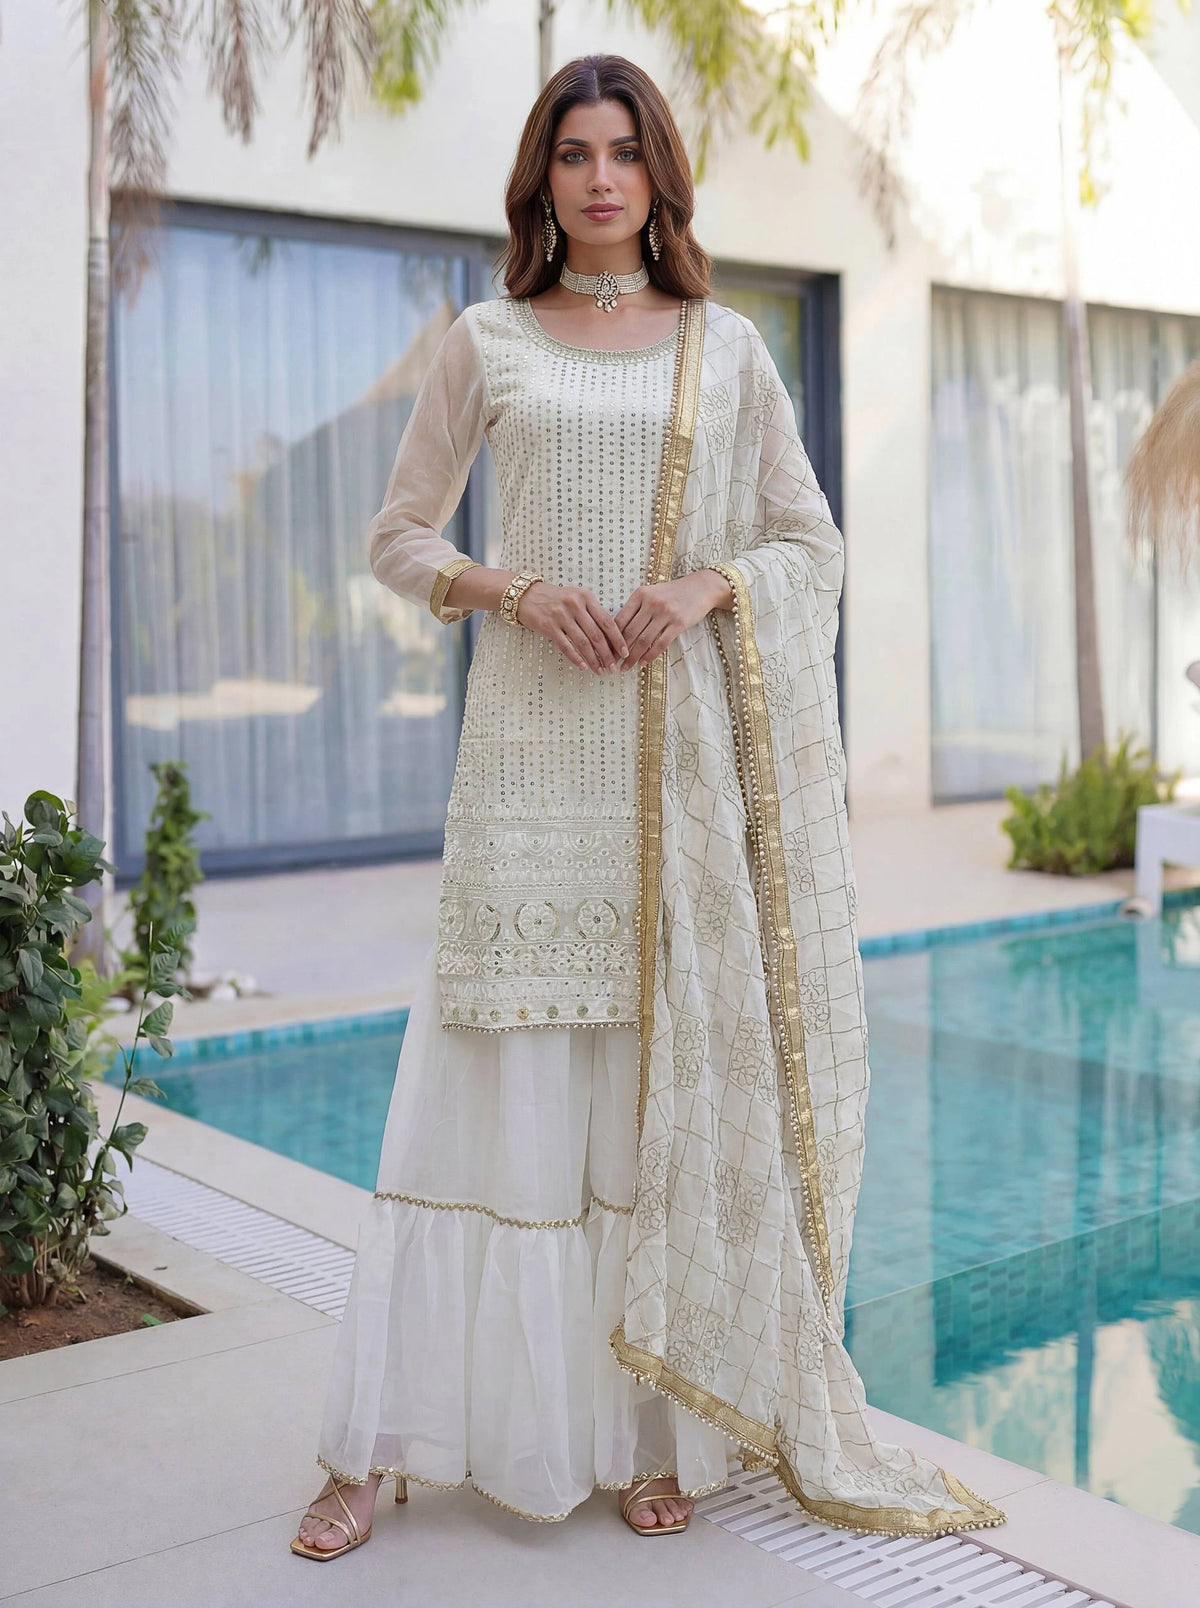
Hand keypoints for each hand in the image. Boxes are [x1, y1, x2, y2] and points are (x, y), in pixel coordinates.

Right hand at [516, 581, 627, 672]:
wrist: (526, 595)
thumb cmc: (555, 599)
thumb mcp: (576, 598)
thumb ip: (592, 613)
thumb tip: (610, 638)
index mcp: (586, 597)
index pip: (607, 621)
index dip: (618, 639)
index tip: (625, 652)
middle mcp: (575, 605)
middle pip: (597, 635)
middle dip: (607, 654)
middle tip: (613, 668)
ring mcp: (561, 616)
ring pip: (583, 643)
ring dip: (593, 660)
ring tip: (600, 670)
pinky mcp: (548, 626)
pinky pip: (566, 646)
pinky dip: (576, 658)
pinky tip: (583, 667)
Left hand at [614, 570, 732, 668]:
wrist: (701, 587)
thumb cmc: (673, 593)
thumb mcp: (652, 593)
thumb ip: (636, 608)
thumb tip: (617, 631)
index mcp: (640, 594)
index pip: (620, 619)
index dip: (610, 637)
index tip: (605, 650)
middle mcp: (651, 602)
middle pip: (629, 632)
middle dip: (619, 651)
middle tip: (612, 663)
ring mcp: (665, 613)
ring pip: (643, 640)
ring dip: (633, 657)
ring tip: (626, 667)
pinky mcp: (678, 623)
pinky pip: (660, 644)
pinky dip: (650, 656)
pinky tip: (643, 663)